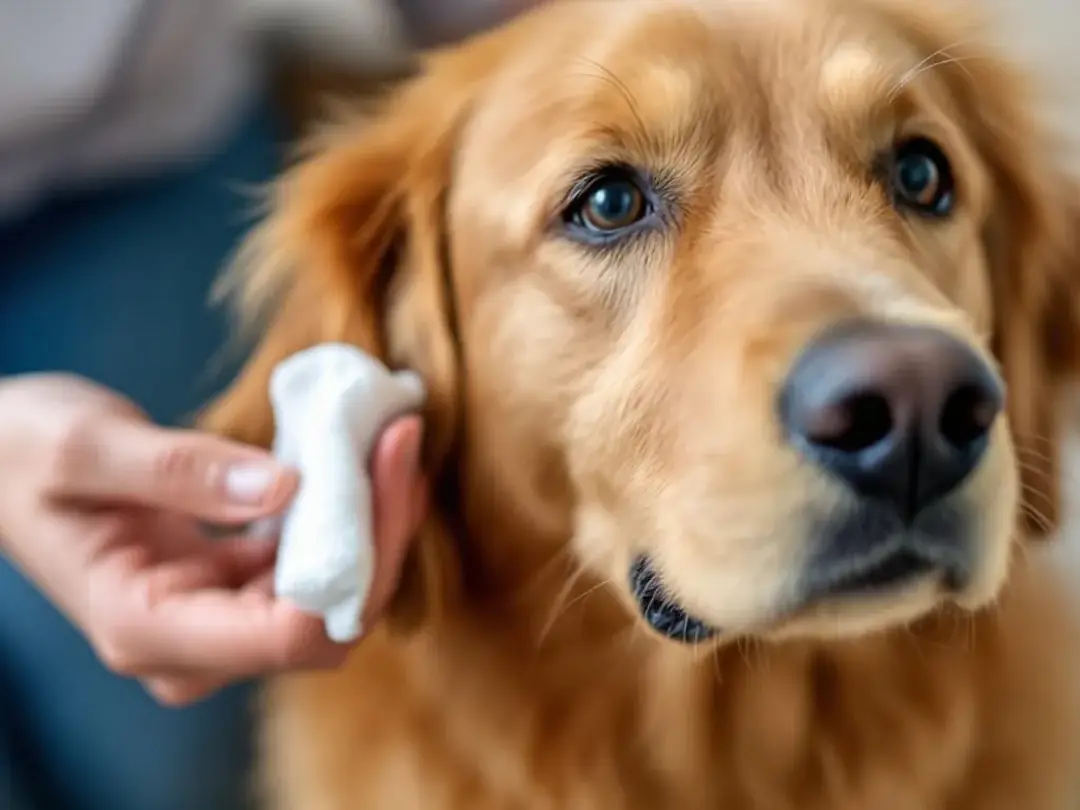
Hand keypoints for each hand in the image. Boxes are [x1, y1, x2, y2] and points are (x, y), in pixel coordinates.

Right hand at [0, 374, 426, 705]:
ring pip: (331, 600)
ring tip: (390, 440)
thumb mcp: (84, 448)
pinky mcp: (232, 591)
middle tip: (401, 437)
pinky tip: (361, 462)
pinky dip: (346, 521)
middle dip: (382, 536)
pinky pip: (311, 571)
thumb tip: (286, 484)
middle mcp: (189, 646)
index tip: (389, 463)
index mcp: (144, 628)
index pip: (288, 634)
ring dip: (373, 526)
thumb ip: (180, 470)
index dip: (361, 557)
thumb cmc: (20, 454)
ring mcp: (215, 623)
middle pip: (327, 621)